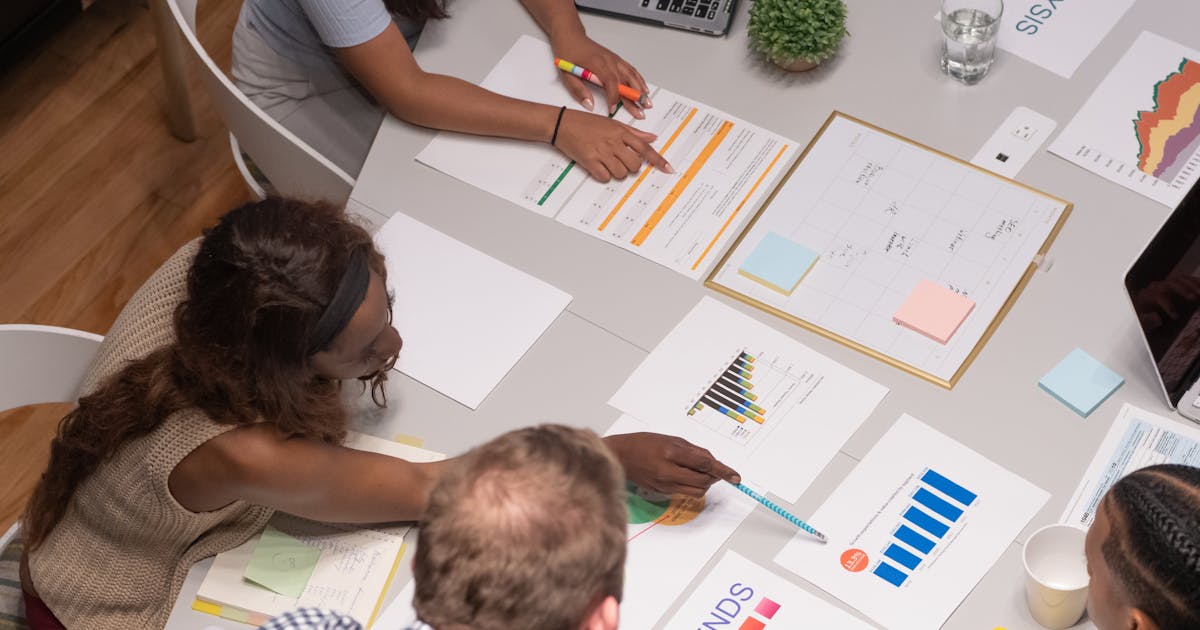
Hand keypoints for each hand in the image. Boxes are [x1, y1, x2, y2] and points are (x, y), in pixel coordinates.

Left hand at [551, 34, 649, 117]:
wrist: (571, 36)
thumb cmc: (568, 52)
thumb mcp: (566, 73)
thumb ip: (578, 90)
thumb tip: (589, 104)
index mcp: (597, 64)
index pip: (610, 82)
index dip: (613, 97)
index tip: (613, 109)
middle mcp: (609, 61)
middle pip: (626, 80)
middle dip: (635, 97)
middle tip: (642, 111)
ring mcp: (614, 59)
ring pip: (631, 75)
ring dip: (640, 89)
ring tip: (647, 102)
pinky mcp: (616, 59)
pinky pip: (630, 70)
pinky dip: (639, 79)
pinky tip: (643, 88)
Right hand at [554, 109, 672, 181]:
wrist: (562, 124)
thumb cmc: (585, 122)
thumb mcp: (611, 123)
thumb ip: (633, 132)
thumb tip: (652, 137)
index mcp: (620, 132)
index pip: (645, 148)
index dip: (658, 160)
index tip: (668, 169)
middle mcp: (613, 142)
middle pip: (634, 165)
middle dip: (631, 167)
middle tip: (622, 161)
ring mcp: (601, 152)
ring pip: (621, 173)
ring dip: (617, 172)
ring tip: (607, 162)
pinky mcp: (589, 161)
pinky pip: (605, 177)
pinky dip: (604, 176)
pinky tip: (598, 167)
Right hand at [604, 432, 739, 497]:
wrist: (620, 456)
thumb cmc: (643, 443)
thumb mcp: (671, 439)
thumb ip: (694, 451)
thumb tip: (712, 462)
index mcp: (672, 453)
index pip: (705, 464)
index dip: (723, 470)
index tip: (735, 476)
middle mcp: (669, 472)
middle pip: (704, 482)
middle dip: (713, 477)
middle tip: (713, 469)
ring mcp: (665, 485)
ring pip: (696, 491)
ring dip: (703, 483)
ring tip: (698, 472)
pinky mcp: (663, 493)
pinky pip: (685, 492)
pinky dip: (691, 485)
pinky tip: (684, 475)